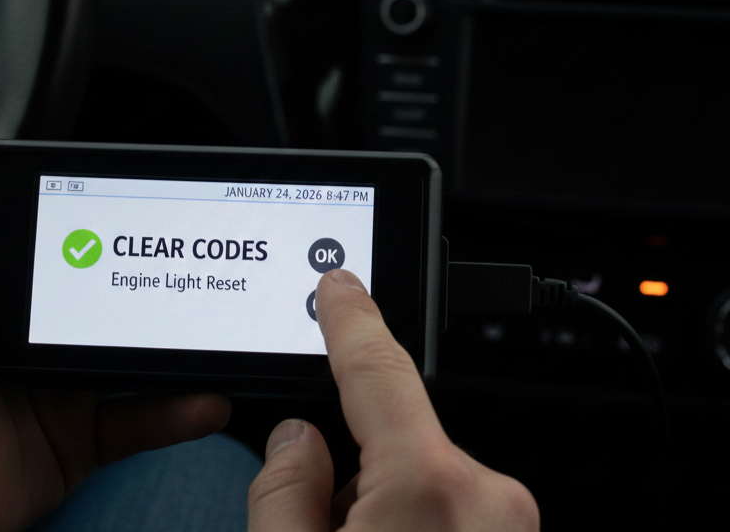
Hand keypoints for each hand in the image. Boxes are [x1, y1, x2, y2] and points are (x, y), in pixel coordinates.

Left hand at [0, 98, 229, 531]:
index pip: (56, 245)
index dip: (100, 230)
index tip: (147, 213)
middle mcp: (21, 337)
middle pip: (102, 302)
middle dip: (149, 288)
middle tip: (197, 270)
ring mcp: (48, 391)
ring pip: (129, 360)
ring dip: (174, 348)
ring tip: (213, 330)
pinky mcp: (70, 442)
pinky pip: (136, 421)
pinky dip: (174, 411)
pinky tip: (202, 395)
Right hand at [247, 269, 538, 531]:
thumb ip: (282, 490)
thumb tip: (296, 444)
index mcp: (426, 489)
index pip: (378, 369)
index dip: (350, 319)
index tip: (340, 287)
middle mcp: (485, 499)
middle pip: (392, 442)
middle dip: (350, 475)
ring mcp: (510, 524)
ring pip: (418, 482)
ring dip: (386, 512)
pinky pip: (448, 511)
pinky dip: (416, 529)